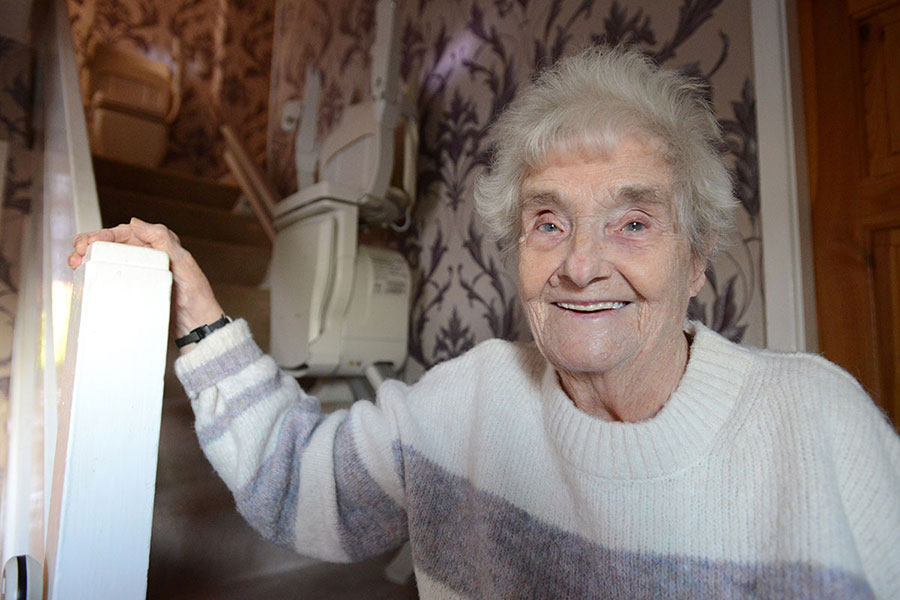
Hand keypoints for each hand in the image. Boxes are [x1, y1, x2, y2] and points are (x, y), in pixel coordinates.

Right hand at [69, 218, 224, 349]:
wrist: (197, 325)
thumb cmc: (195, 295)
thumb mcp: (183, 264)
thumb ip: (163, 240)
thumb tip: (135, 222)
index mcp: (159, 244)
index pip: (125, 233)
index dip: (104, 234)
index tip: (89, 242)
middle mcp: (148, 254)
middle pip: (112, 244)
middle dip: (90, 244)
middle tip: (76, 251)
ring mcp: (140, 271)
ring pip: (108, 259)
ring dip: (88, 258)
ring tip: (74, 262)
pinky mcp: (135, 287)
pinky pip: (112, 276)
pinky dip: (96, 274)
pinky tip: (83, 276)